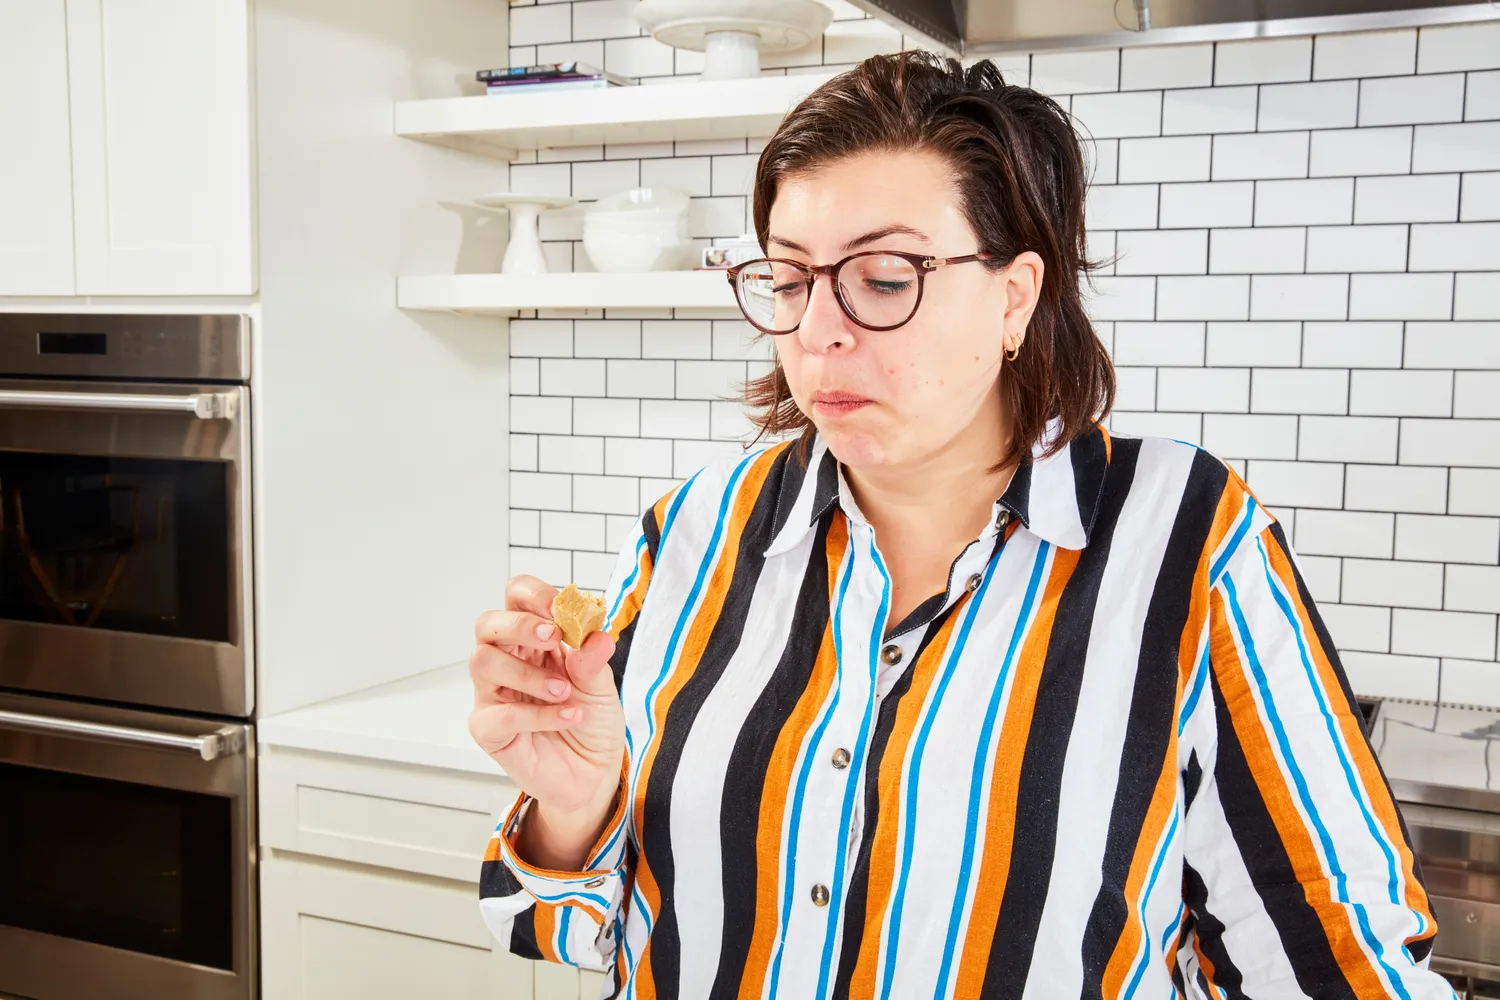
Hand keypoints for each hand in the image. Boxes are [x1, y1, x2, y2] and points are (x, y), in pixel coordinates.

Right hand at [468, 576, 625, 863]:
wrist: (593, 774)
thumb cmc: (591, 722)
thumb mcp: (602, 686)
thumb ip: (594, 660)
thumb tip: (596, 633)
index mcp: (534, 640)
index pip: (516, 598)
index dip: (533, 594)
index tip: (559, 607)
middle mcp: (507, 661)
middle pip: (488, 624)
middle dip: (518, 625)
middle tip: (553, 637)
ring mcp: (493, 695)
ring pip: (482, 663)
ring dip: (528, 673)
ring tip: (564, 691)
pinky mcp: (489, 730)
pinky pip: (499, 714)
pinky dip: (537, 714)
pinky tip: (568, 716)